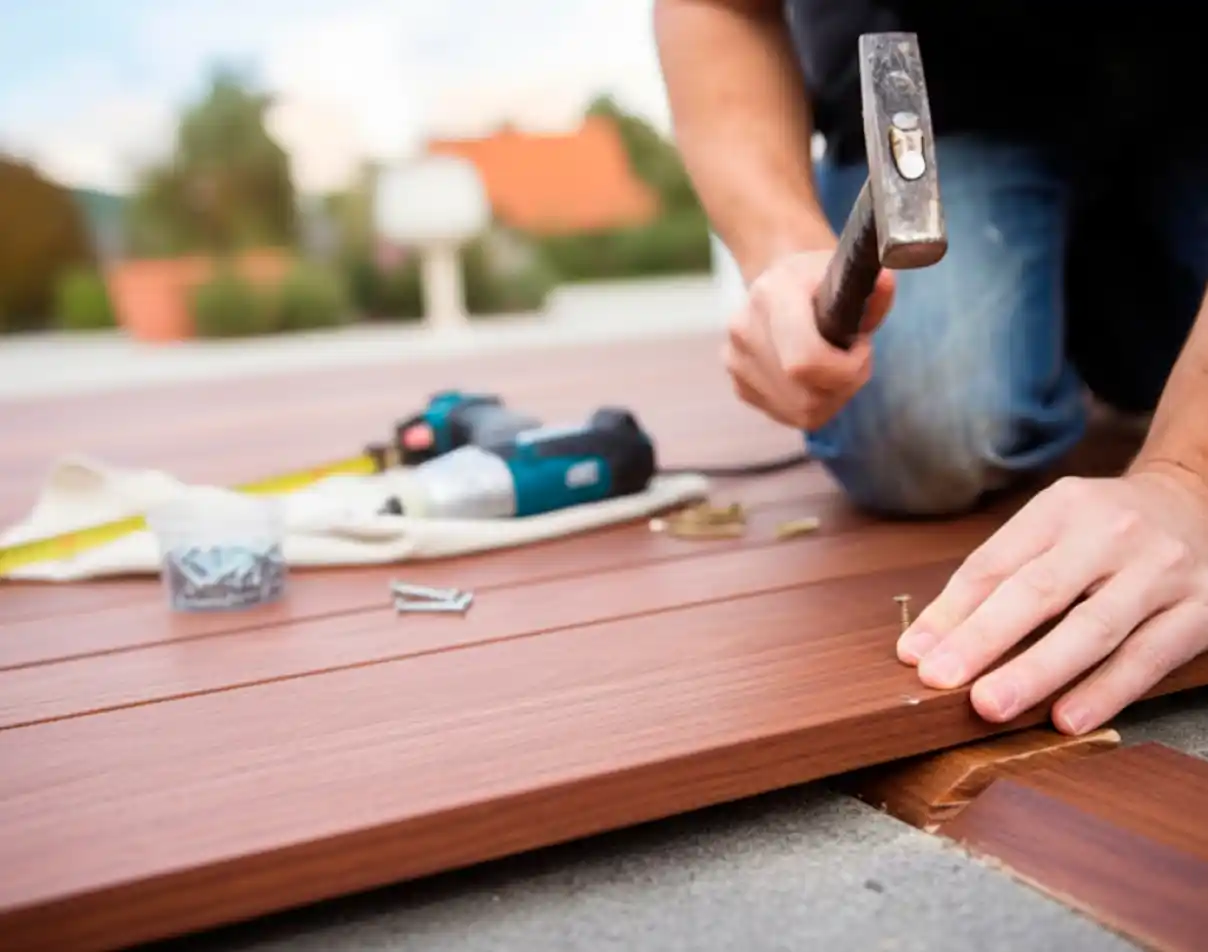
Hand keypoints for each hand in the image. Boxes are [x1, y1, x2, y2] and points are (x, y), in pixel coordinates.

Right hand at [723, 250, 896, 429]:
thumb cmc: (816, 280)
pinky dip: (814, 404)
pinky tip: (816, 377)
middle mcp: (745, 330)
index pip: (805, 362)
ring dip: (832, 397)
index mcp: (771, 295)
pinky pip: (790, 415)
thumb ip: (871, 288)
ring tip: (836, 367)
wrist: (775, 284)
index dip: (845, 369)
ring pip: (802, 412)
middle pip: (808, 396)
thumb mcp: (847, 275)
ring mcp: (737, 361)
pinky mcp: (739, 384)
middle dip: (845, 385)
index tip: (861, 348)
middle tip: (854, 360)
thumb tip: (886, 283)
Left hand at [897, 467, 1207, 734]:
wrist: (1198, 502)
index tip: (915, 656)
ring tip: (992, 705)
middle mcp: (1112, 533)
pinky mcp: (1202, 610)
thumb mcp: (1050, 530)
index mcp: (1062, 507)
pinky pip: (1148, 657)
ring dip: (1038, 671)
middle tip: (942, 680)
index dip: (951, 612)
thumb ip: (992, 580)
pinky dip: (1106, 690)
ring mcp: (1161, 572)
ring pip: (1093, 628)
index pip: (995, 564)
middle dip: (985, 639)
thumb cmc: (1104, 529)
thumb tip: (923, 645)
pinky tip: (1068, 718)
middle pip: (1039, 592)